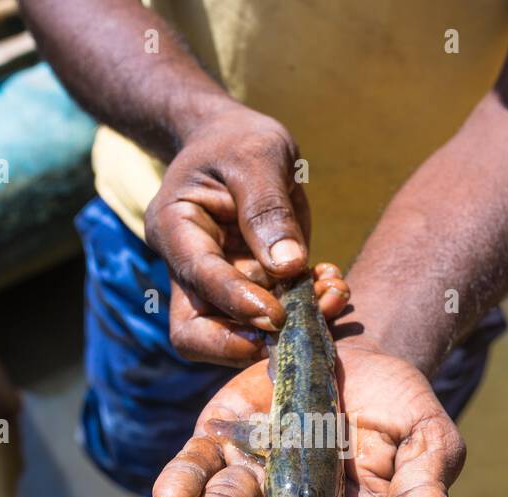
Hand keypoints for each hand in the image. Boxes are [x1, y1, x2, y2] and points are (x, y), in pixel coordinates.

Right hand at [145, 106, 349, 364]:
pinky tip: (332, 285)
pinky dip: (307, 310)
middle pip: (195, 333)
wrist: (236, 142)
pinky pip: (273, 318)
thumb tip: (288, 266)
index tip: (276, 313)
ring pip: (238, 333)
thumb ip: (269, 209)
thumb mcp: (256, 156)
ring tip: (332, 295)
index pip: (197, 278)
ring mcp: (217, 286)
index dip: (234, 301)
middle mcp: (188, 268)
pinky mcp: (249, 291)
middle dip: (244, 343)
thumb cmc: (237, 140)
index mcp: (175, 229)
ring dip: (289, 328)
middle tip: (297, 330)